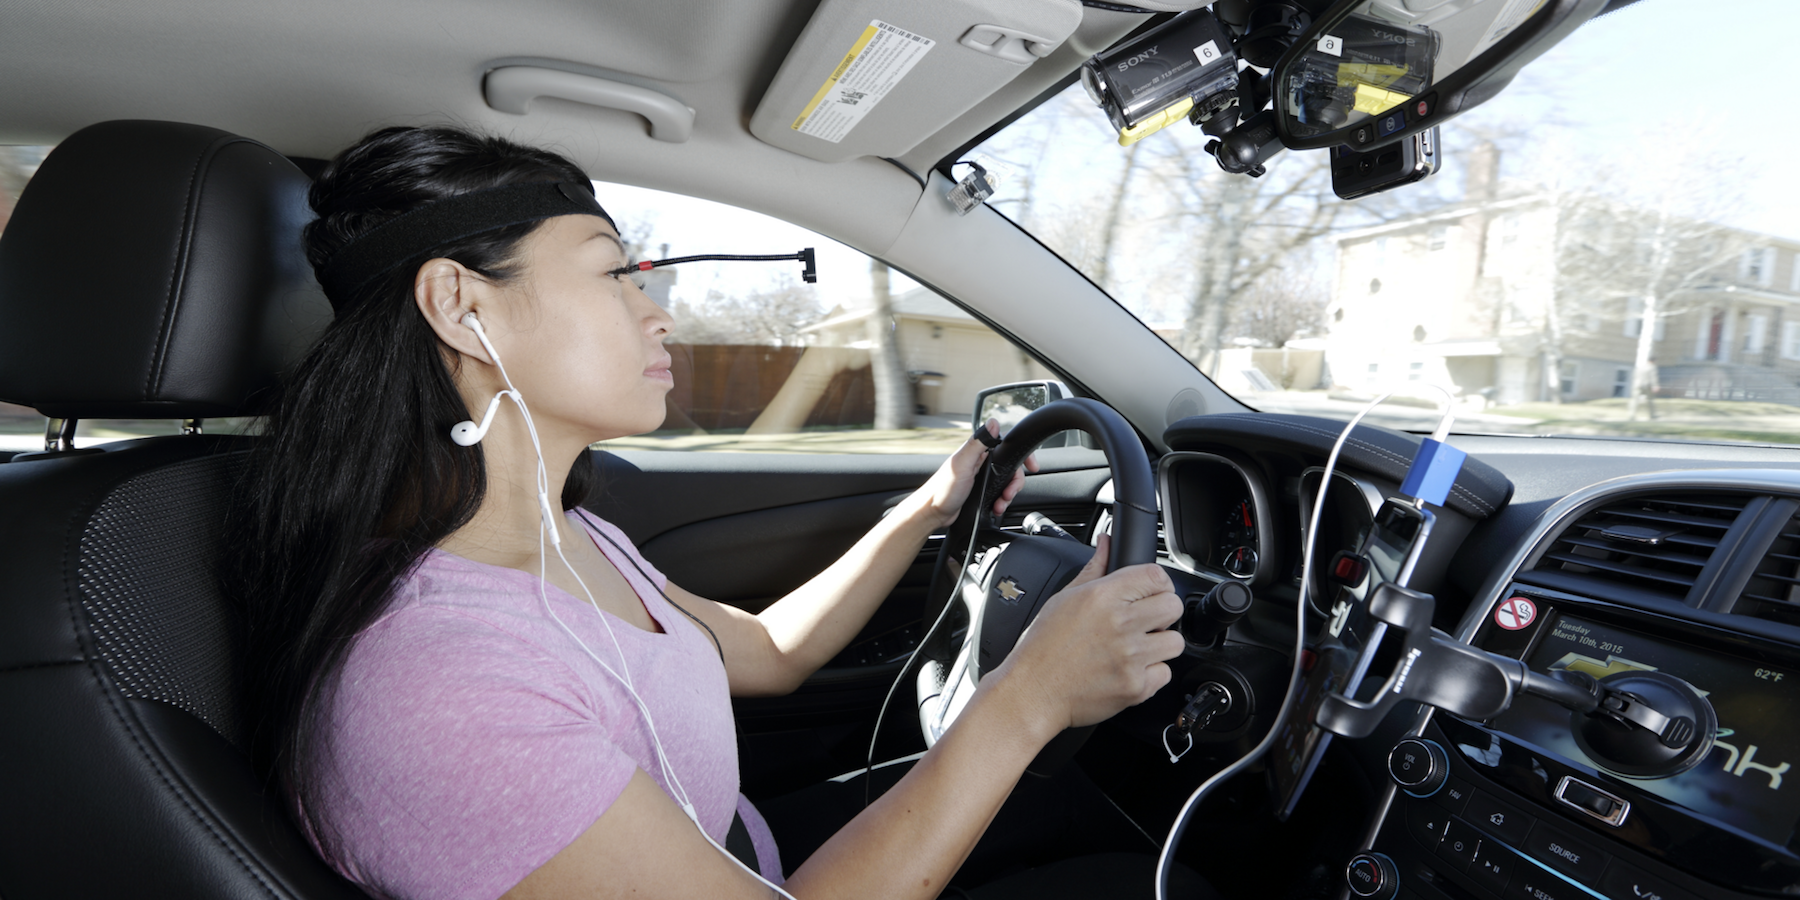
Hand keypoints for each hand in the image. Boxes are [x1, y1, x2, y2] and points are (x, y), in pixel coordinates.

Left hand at [903, 419, 1036, 529]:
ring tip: (1000, 503)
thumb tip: (993, 422)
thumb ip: (978, 443)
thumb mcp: (962, 464)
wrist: (932, 513)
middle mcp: (981, 462)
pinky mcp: (981, 491)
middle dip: (1015, 482)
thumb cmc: (942, 489)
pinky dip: (1001, 501)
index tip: (1031, 466)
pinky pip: (1000, 493)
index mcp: (977, 451)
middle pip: (1011, 467)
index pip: (1006, 446)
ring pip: (1007, 482)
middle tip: (1009, 493)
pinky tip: (995, 507)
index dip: (1022, 455)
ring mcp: (982, 477)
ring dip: (1008, 494)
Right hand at [993, 535, 1184, 733]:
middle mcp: (1120, 624)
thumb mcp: (1064, 598)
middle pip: (1173, 606)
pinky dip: (1151, 674)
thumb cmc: (1042, 647)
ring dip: (1160, 644)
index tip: (1150, 593)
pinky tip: (1129, 670)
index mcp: (1102, 597)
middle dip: (1162, 613)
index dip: (1157, 584)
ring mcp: (1130, 657)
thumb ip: (1094, 569)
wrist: (1032, 692)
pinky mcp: (1136, 686)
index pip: (1157, 576)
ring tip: (1137, 648)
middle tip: (1145, 622)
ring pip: (1175, 642)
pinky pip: (1164, 673)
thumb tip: (1106, 543)